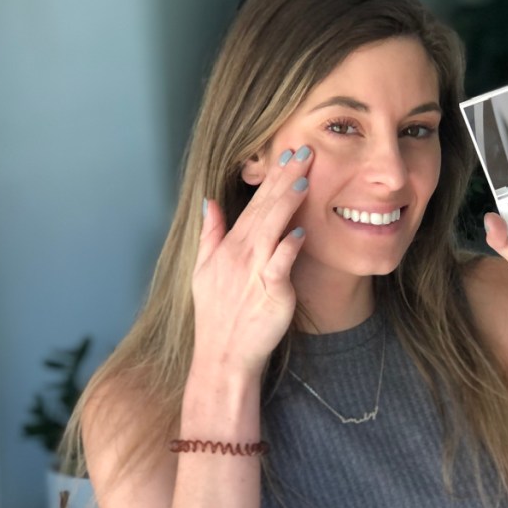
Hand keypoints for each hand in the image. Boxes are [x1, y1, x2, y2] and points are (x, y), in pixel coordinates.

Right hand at [191, 147, 312, 375]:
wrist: (223, 356)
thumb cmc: (218, 316)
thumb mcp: (204, 271)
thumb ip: (210, 234)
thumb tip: (208, 202)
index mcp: (229, 247)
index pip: (253, 203)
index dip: (271, 177)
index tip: (287, 154)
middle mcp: (240, 254)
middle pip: (264, 209)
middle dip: (284, 178)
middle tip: (303, 151)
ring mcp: (254, 272)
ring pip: (272, 229)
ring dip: (287, 203)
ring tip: (304, 178)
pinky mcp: (270, 292)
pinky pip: (280, 265)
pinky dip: (289, 247)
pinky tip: (302, 231)